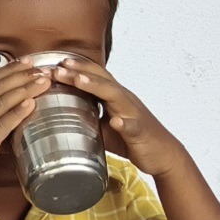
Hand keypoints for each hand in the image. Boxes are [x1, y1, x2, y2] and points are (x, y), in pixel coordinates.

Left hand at [52, 58, 189, 176]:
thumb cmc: (132, 139)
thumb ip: (87, 116)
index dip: (78, 69)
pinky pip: (133, 127)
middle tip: (59, 67)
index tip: (56, 64)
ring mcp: (134, 115)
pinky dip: (124, 124)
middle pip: (103, 81)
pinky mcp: (141, 132)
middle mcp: (125, 101)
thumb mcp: (104, 126)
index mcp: (115, 98)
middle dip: (81, 72)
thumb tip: (59, 113)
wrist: (163, 154)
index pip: (96, 78)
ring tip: (79, 81)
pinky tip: (116, 122)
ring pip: (116, 97)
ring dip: (97, 87)